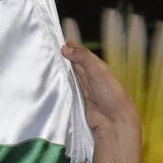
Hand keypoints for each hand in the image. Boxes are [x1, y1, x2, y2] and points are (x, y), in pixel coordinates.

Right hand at [61, 42, 140, 161]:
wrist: (114, 120)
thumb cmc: (111, 94)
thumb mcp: (98, 70)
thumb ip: (83, 57)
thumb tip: (65, 47)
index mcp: (98, 67)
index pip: (82, 54)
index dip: (72, 48)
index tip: (58, 42)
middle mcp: (92, 77)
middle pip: (75, 65)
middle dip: (65, 59)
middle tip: (49, 51)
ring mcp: (86, 90)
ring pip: (71, 77)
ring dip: (62, 72)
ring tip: (47, 64)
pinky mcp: (80, 101)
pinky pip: (69, 90)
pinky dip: (63, 86)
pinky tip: (53, 81)